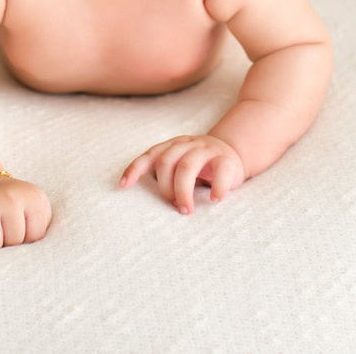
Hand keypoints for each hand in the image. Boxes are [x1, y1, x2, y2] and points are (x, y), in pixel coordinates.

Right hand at [0, 176, 51, 248]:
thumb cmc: (17, 206)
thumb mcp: (37, 209)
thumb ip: (41, 228)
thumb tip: (31, 255)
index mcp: (32, 197)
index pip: (35, 236)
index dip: (29, 237)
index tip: (23, 224)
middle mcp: (9, 197)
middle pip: (14, 240)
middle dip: (11, 241)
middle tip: (6, 227)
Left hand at [118, 134, 244, 213]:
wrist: (232, 153)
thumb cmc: (199, 166)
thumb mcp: (180, 165)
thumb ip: (167, 176)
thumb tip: (152, 204)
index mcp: (172, 146)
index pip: (149, 156)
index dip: (134, 169)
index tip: (123, 186)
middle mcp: (187, 144)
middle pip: (166, 162)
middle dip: (165, 188)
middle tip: (173, 207)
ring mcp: (207, 150)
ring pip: (187, 166)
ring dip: (183, 192)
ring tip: (186, 210)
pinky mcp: (226, 159)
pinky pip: (220, 171)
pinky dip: (216, 188)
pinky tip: (214, 200)